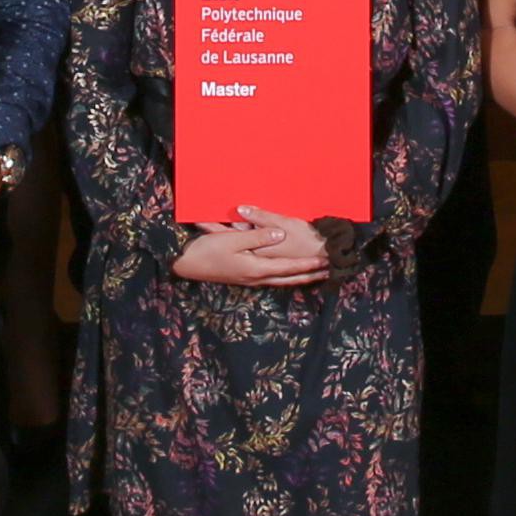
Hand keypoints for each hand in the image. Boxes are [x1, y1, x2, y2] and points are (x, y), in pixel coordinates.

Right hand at [172, 205, 335, 288]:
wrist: (186, 265)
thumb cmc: (208, 251)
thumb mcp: (234, 240)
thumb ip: (258, 237)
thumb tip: (280, 235)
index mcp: (257, 268)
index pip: (290, 267)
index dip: (309, 265)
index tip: (326, 262)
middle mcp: (257, 277)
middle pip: (290, 278)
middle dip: (310, 274)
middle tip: (330, 272)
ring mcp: (250, 279)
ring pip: (282, 280)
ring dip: (300, 277)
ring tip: (316, 274)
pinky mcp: (244, 277)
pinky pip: (273, 278)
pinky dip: (286, 276)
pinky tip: (288, 274)